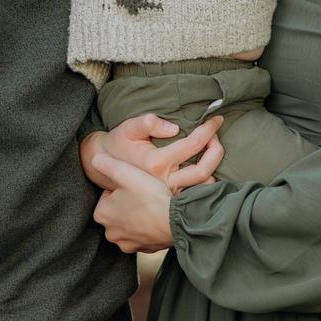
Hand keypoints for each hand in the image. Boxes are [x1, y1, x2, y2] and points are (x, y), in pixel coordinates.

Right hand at [81, 112, 224, 189]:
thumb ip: (148, 123)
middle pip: (204, 169)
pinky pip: (195, 195)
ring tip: (212, 149)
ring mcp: (167, 194)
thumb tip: (174, 128)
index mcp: (157, 162)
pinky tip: (205, 167)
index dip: (209, 129)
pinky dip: (205, 182)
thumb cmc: (119, 142)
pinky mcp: (168, 200)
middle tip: (216, 135)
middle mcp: (164, 181)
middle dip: (217, 149)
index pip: (193, 144)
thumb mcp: (128, 128)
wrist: (103, 167)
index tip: (217, 119)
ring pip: (203, 185)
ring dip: (213, 166)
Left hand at [88, 151, 179, 253]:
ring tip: (153, 205)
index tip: (135, 185)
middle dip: (129, 202)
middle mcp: (111, 233)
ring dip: (139, 216)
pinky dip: (150, 227)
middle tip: (145, 194)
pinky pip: (144, 235)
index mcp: (102, 215)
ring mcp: (128, 244)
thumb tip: (95, 158)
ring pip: (131, 224)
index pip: (109, 194)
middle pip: (118, 210)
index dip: (123, 186)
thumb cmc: (150, 197)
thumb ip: (106, 163)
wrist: (177, 220)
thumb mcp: (125, 172)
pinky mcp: (144, 249)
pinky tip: (159, 218)